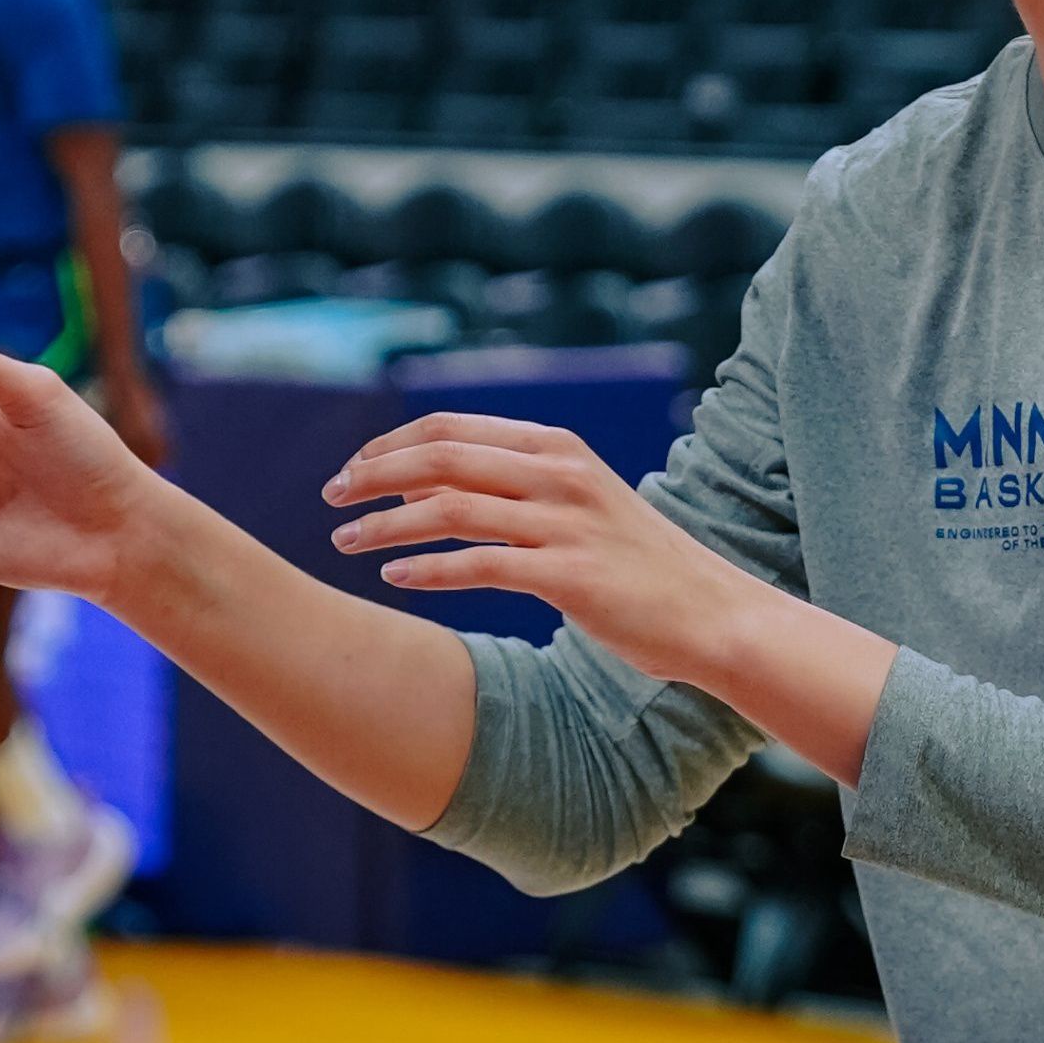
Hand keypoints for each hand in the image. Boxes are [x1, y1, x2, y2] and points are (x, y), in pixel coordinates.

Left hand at [324, 412, 774, 685]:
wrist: (712, 614)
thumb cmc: (638, 564)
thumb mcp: (579, 503)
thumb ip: (515, 486)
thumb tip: (426, 486)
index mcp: (558, 448)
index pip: (452, 429)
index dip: (391, 445)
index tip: (351, 470)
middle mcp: (560, 474)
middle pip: (441, 458)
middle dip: (373, 474)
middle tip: (331, 497)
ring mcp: (565, 523)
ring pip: (450, 509)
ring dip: (386, 524)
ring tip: (345, 542)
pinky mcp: (568, 576)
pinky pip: (479, 566)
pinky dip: (427, 569)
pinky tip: (394, 578)